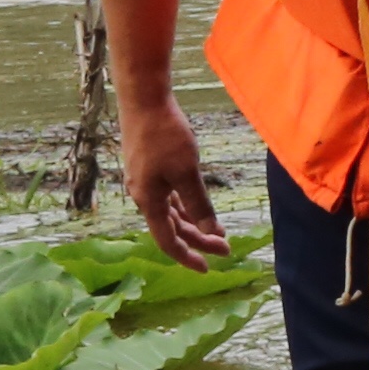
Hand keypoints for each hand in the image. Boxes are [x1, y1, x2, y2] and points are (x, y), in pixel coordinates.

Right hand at [121, 93, 226, 267]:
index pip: (168, 240)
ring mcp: (145, 182)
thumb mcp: (187, 172)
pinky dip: (185, 206)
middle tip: (225, 249)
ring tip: (218, 233)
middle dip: (199, 240)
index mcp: (149, 201)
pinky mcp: (149, 168)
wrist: (144, 100)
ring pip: (171, 212)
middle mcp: (143, 196)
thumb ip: (200, 205)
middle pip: (172, 228)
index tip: (207, 269)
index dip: (187, 257)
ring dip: (194, 224)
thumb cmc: (165, 135)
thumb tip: (212, 233)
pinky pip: (168, 197)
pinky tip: (198, 209)